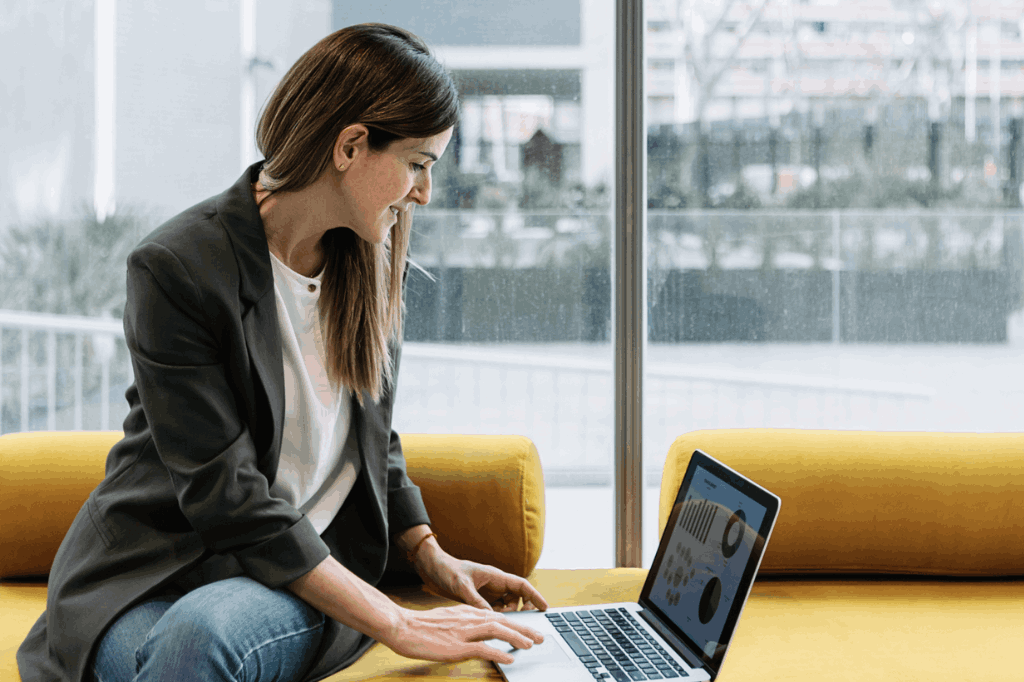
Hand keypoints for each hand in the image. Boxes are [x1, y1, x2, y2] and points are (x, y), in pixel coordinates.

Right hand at [381, 603, 544, 664]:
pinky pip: (483, 649)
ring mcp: (463, 632)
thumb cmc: (419, 626)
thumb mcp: (446, 618)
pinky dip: (498, 653)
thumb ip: (462, 623)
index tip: (526, 629)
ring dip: (516, 637)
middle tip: (539, 636)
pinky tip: (509, 658)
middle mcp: (468, 618)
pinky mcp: (456, 645)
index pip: (496, 616)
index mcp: (466, 612)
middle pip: (502, 621)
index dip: (514, 623)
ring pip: (497, 630)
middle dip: (523, 629)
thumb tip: (475, 632)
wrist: (401, 626)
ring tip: (530, 645)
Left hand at [414, 546, 548, 612]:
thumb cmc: (447, 570)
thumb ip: (476, 601)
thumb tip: (490, 616)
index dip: (535, 596)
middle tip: (518, 622)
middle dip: (521, 609)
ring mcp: (487, 592)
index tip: (545, 607)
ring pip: (506, 605)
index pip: (521, 585)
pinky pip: (493, 610)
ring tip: (500, 624)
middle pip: (517, 598)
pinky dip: (495, 617)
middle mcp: (494, 583)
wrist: (432, 567)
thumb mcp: (461, 586)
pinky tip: (489, 623)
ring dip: (506, 615)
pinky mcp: (479, 598)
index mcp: (495, 576)